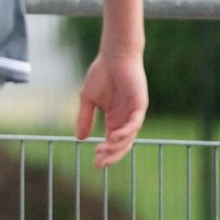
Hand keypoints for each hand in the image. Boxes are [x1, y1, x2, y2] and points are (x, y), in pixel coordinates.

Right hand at [75, 50, 147, 167]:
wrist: (113, 56)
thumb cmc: (101, 74)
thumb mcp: (87, 99)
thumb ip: (84, 118)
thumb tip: (79, 138)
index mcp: (114, 118)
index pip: (112, 142)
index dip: (105, 153)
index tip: (94, 162)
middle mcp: (125, 118)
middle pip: (122, 144)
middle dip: (111, 155)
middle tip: (99, 163)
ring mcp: (134, 113)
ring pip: (128, 137)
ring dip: (116, 146)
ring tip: (102, 149)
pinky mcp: (140, 105)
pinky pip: (135, 123)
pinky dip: (125, 132)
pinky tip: (113, 136)